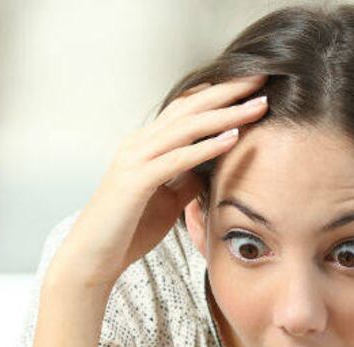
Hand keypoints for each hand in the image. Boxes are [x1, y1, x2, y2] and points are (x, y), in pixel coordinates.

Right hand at [53, 76, 267, 288]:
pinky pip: (177, 159)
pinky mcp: (135, 182)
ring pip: (186, 128)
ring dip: (225, 115)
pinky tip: (231, 139)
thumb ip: (185, 180)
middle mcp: (138, 145)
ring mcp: (135, 160)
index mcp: (145, 146)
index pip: (185, 110)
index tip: (250, 88)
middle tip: (261, 80)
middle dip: (227, 93)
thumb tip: (209, 169)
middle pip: (188, 108)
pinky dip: (205, 147)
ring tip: (256, 106)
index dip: (217, 96)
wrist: (92, 259)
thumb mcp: (167, 201)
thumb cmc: (127, 231)